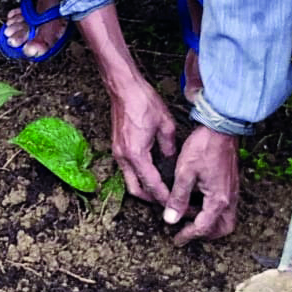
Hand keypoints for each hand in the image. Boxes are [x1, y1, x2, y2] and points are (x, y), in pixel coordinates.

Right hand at [108, 79, 177, 205]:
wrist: (124, 86)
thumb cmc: (143, 101)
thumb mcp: (165, 124)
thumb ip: (170, 147)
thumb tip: (171, 159)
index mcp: (136, 154)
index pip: (152, 184)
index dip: (164, 197)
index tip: (175, 204)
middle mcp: (123, 157)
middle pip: (135, 190)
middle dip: (151, 199)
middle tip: (168, 201)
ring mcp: (118, 151)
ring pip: (129, 180)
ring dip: (144, 187)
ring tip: (161, 189)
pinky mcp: (117, 145)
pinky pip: (126, 169)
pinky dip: (138, 175)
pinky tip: (151, 171)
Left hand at [164, 125, 238, 242]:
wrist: (220, 127)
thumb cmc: (202, 147)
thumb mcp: (184, 172)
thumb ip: (178, 198)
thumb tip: (170, 219)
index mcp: (218, 199)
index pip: (203, 227)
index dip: (188, 235)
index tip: (176, 239)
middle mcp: (229, 198)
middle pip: (223, 228)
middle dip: (206, 234)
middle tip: (188, 232)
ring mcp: (233, 190)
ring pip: (226, 217)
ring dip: (211, 222)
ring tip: (192, 217)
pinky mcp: (232, 182)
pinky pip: (226, 205)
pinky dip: (214, 210)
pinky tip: (199, 200)